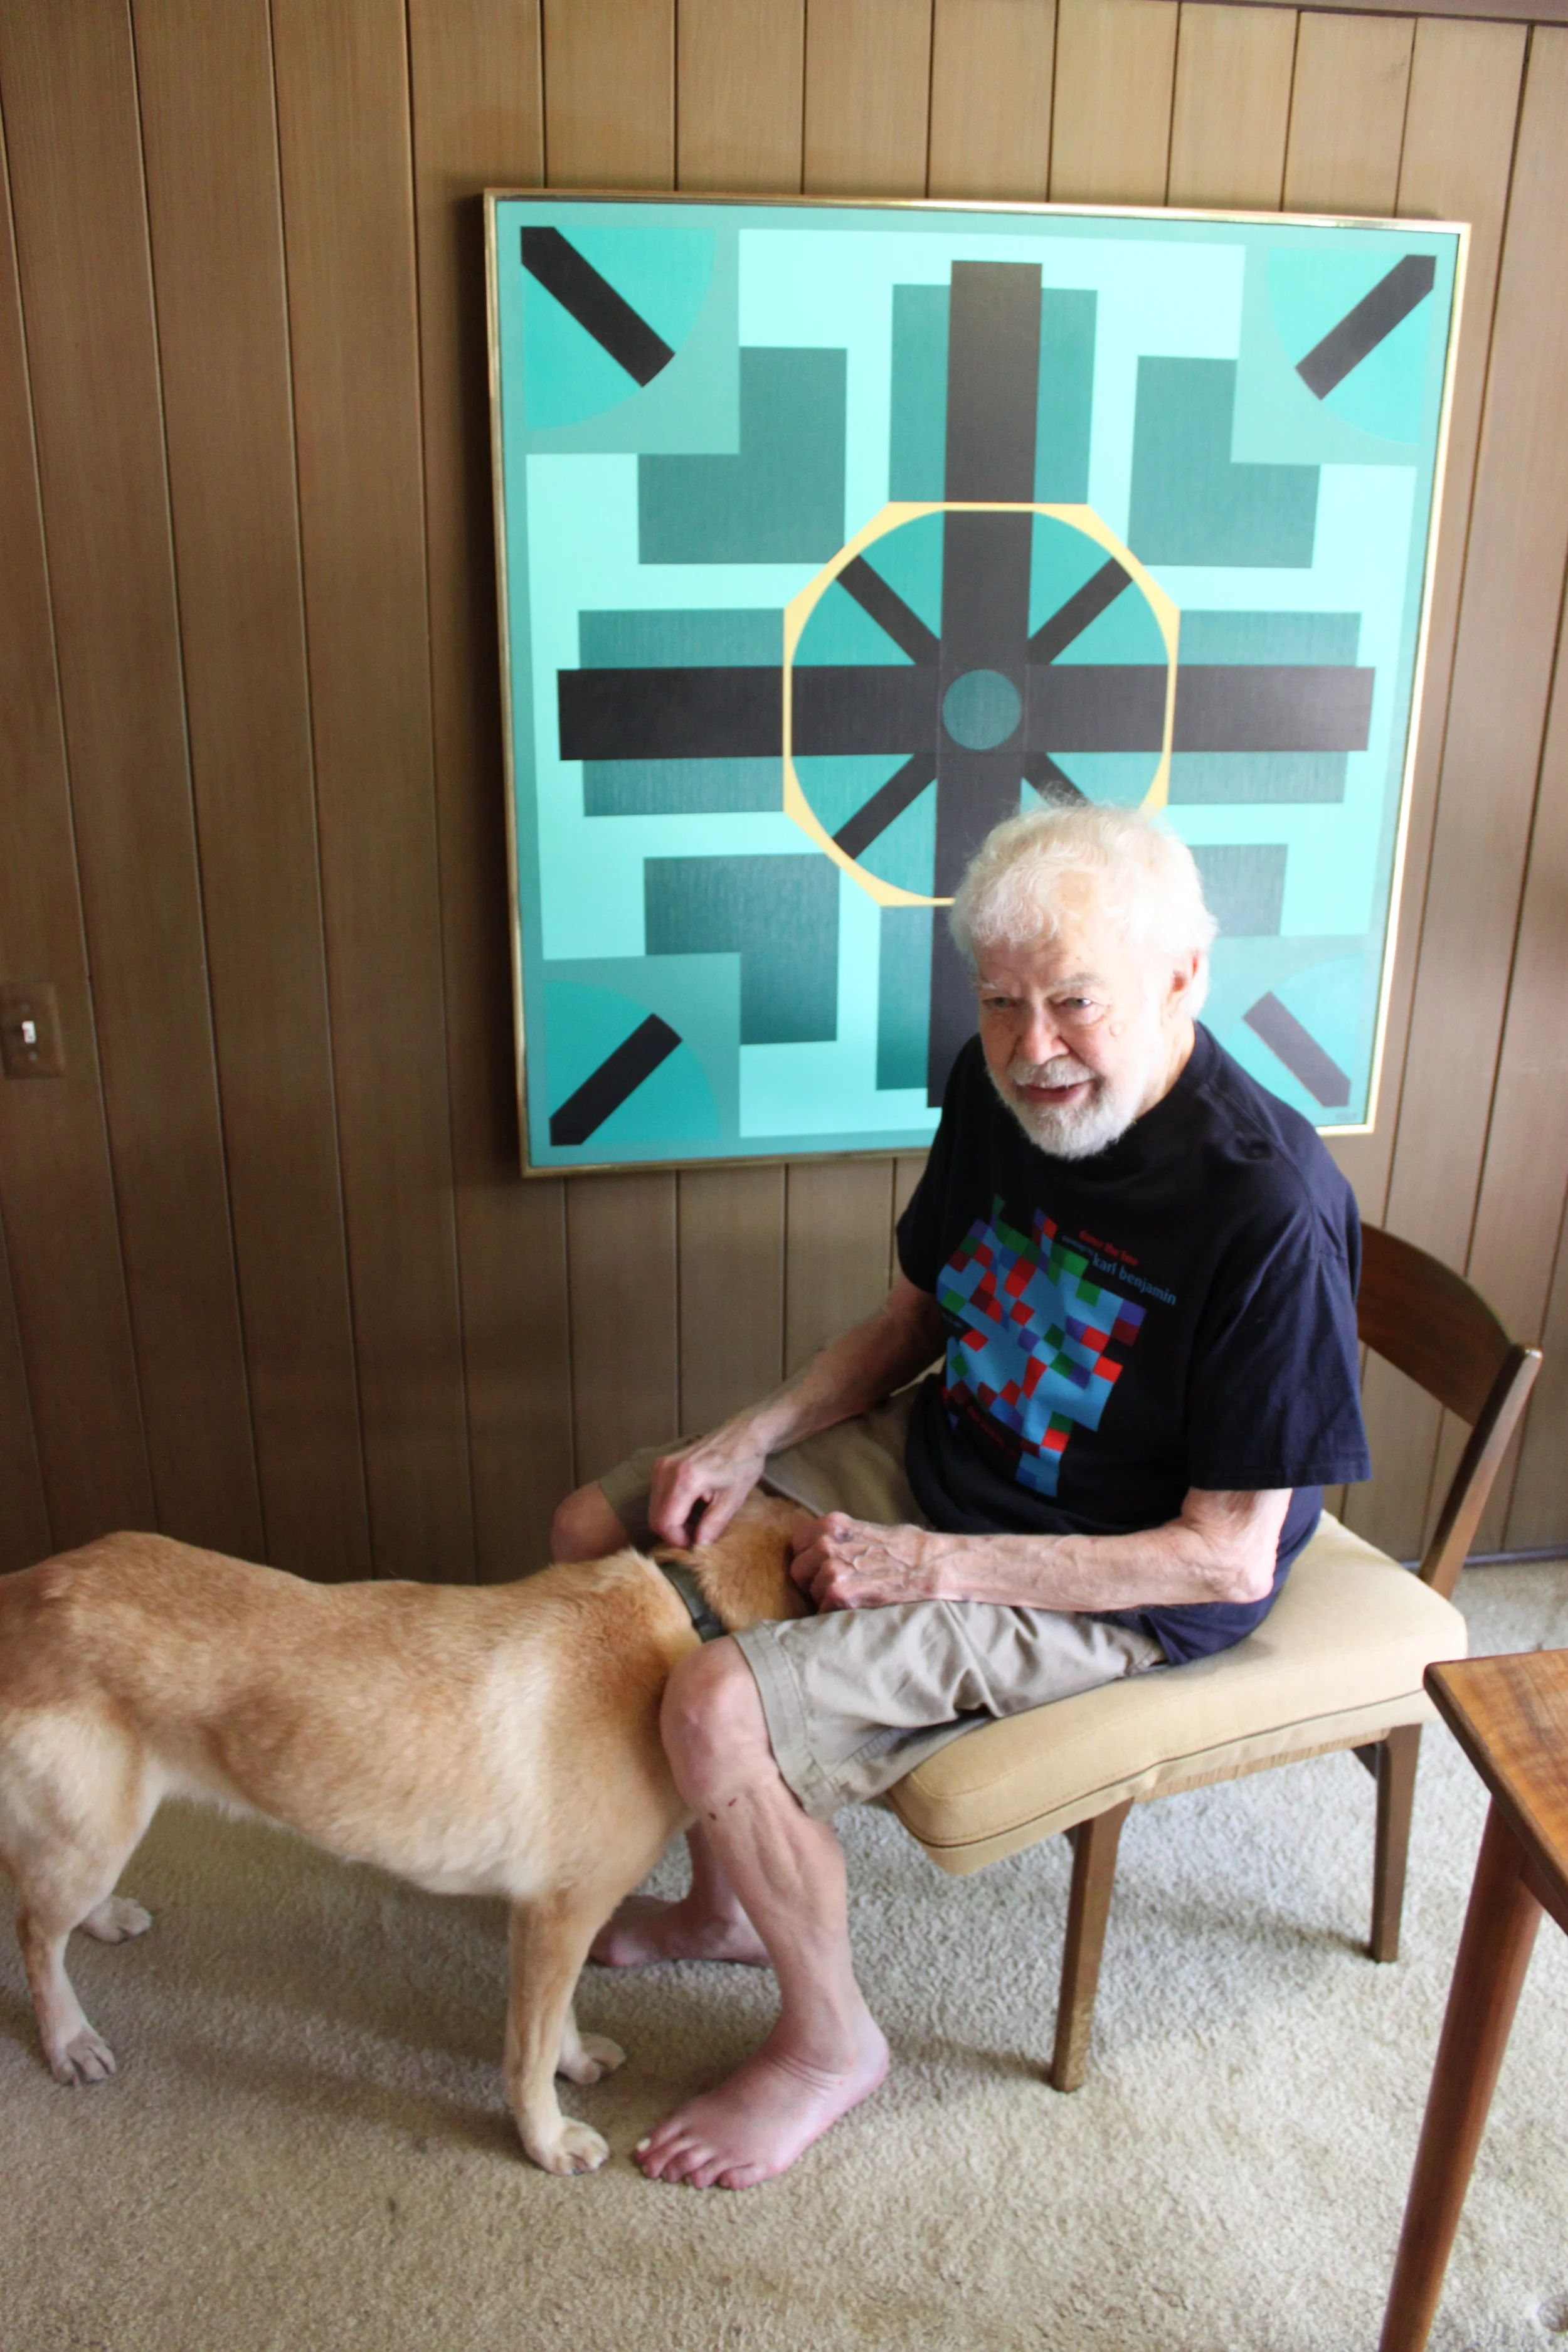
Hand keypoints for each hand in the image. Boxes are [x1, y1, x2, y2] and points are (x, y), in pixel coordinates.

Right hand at [647, 1428, 769, 1547]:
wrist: (742, 1434)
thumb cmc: (743, 1464)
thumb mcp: (733, 1499)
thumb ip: (713, 1524)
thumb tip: (698, 1545)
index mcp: (686, 1478)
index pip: (665, 1522)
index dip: (677, 1540)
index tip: (695, 1543)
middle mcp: (667, 1469)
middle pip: (655, 1518)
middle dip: (674, 1533)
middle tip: (698, 1533)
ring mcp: (661, 1464)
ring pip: (654, 1509)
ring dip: (672, 1521)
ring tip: (697, 1520)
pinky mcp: (661, 1463)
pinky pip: (657, 1496)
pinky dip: (670, 1508)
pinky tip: (691, 1507)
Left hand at [788, 1513, 944, 1610]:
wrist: (931, 1568)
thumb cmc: (907, 1550)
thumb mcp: (868, 1530)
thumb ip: (842, 1538)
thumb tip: (822, 1548)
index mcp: (833, 1525)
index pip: (798, 1544)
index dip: (809, 1559)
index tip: (821, 1569)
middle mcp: (827, 1544)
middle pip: (798, 1571)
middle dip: (812, 1581)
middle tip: (837, 1588)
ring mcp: (831, 1569)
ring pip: (810, 1593)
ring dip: (826, 1599)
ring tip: (854, 1597)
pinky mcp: (839, 1594)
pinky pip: (822, 1611)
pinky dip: (836, 1615)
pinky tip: (857, 1608)